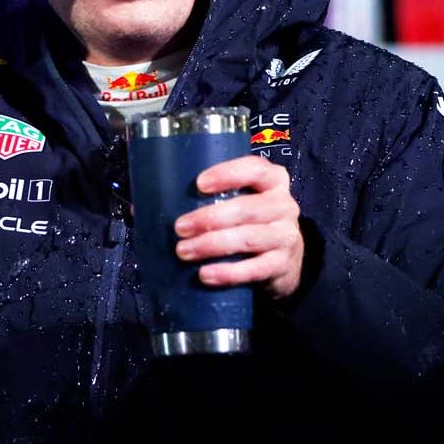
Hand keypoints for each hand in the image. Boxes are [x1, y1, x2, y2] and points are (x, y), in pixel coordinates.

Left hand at [174, 156, 304, 298]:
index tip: (199, 184)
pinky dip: (227, 273)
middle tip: (180, 227)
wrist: (286, 262)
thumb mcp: (244, 202)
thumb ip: (216, 197)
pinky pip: (254, 269)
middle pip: (246, 209)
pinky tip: (205, 274)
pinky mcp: (282, 264)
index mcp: (273, 181)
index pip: (255, 169)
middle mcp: (284, 205)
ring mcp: (285, 236)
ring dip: (212, 245)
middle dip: (209, 218)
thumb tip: (157, 205)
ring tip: (184, 251)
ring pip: (248, 238)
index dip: (227, 174)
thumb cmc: (252, 223)